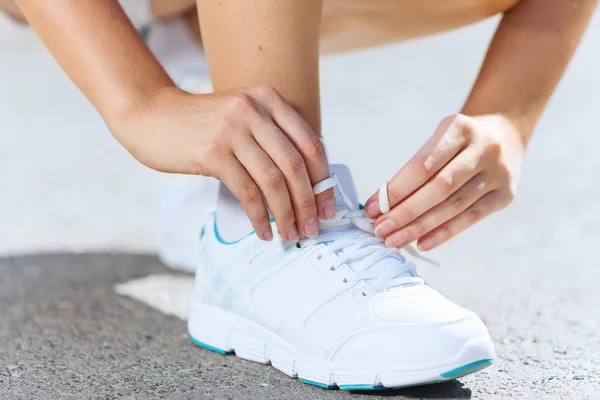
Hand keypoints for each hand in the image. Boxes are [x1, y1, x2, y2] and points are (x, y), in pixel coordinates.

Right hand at [112, 85, 335, 241]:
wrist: (151, 116)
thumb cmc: (200, 125)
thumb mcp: (242, 118)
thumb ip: (271, 139)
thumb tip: (306, 187)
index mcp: (268, 99)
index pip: (311, 144)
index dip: (323, 181)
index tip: (327, 207)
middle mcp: (253, 110)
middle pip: (295, 164)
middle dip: (308, 203)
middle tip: (313, 228)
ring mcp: (232, 130)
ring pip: (273, 181)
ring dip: (286, 214)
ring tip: (290, 234)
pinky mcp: (212, 152)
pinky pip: (246, 191)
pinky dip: (259, 217)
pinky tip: (262, 231)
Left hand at [364, 113, 524, 250]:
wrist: (506, 133)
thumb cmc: (461, 140)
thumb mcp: (440, 138)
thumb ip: (415, 168)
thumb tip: (381, 205)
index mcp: (460, 128)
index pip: (422, 165)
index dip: (395, 190)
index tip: (372, 209)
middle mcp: (483, 148)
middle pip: (438, 188)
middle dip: (405, 212)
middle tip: (381, 229)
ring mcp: (498, 172)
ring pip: (454, 206)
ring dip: (420, 227)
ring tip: (395, 239)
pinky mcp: (506, 194)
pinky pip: (471, 218)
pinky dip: (444, 233)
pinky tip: (422, 243)